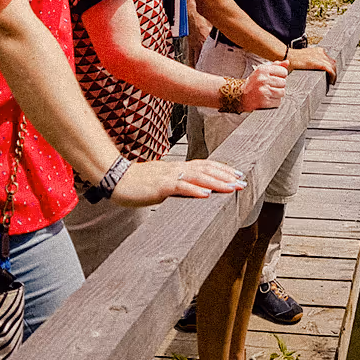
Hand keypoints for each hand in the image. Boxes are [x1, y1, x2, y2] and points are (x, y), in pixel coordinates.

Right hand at [111, 158, 244, 206]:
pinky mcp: (160, 186)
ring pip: (198, 176)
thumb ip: (176, 184)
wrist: (116, 179)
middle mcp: (176, 168)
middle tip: (242, 182)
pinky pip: (180, 187)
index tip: (236, 174)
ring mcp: (169, 176)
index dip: (221, 169)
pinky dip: (194, 190)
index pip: (204, 165)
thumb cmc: (137, 183)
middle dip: (225, 176)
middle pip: (206, 169)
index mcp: (177, 167)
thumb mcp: (161, 182)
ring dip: (216, 182)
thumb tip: (192, 189)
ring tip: (231, 187)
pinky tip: (206, 194)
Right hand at [241, 61, 288, 110]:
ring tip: (269, 93)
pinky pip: (278, 102)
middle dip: (279, 85)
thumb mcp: (262, 71)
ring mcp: (264, 91)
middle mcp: (263, 80)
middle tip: (270, 86)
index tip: (275, 78)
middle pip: (283, 83)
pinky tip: (267, 99)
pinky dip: (274, 102)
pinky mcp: (264, 102)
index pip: (283, 72)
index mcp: (263, 70)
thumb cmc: (253, 83)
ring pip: (282, 92)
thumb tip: (287, 63)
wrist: (240, 96)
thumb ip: (275, 66)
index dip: (281, 76)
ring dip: (277, 94)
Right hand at [286, 45, 336, 82]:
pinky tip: (331, 81)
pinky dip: (332, 76)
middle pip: (333, 63)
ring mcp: (319, 57)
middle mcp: (320, 52)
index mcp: (318, 51)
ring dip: (334, 75)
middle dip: (334, 72)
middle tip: (332, 80)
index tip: (331, 75)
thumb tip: (318, 68)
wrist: (287, 56)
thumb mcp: (307, 57)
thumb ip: (313, 61)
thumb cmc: (294, 59)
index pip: (330, 60)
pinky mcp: (316, 63)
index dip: (332, 68)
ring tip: (332, 82)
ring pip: (333, 66)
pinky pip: (329, 69)